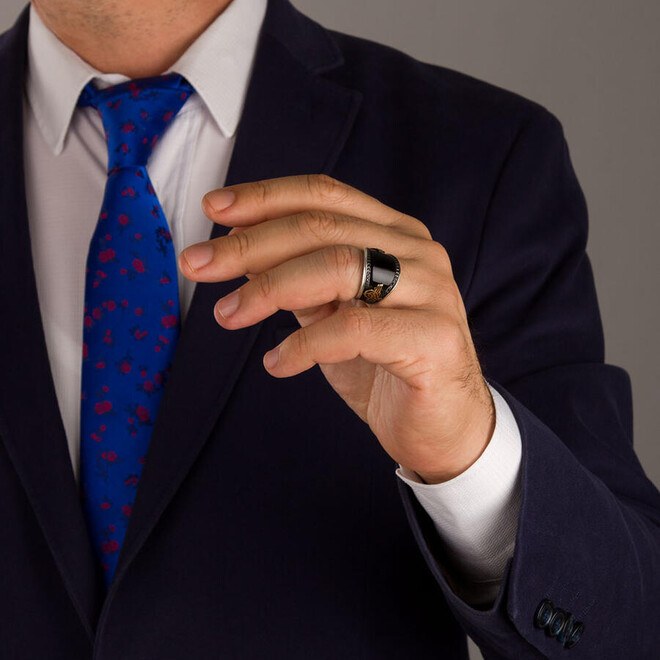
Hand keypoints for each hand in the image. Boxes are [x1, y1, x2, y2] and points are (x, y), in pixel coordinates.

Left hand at [179, 175, 494, 483]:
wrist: (443, 428)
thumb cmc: (384, 366)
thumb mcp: (331, 313)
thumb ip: (298, 277)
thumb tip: (238, 248)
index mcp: (395, 235)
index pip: (326, 196)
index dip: (266, 197)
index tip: (213, 209)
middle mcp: (417, 253)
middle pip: (323, 229)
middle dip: (250, 244)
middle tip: (198, 265)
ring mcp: (432, 292)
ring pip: (339, 267)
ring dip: (270, 288)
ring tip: (228, 315)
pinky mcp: (434, 339)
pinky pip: (354, 329)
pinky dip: (303, 345)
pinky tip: (277, 363)